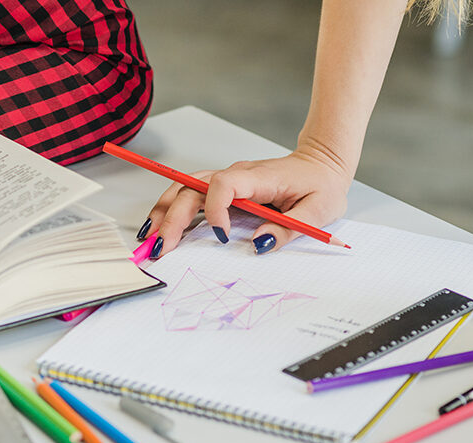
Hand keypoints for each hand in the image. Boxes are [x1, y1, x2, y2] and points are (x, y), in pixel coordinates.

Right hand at [139, 145, 351, 257]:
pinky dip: (171, 210)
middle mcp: (237, 175)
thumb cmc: (321, 185)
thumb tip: (260, 246)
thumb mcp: (318, 211)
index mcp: (259, 178)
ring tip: (150, 239)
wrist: (322, 164)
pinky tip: (158, 228)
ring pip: (184, 189)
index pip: (224, 184)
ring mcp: (227, 180)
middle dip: (173, 219)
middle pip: (192, 189)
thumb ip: (289, 229)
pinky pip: (190, 195)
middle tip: (161, 248)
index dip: (215, 209)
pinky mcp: (223, 189)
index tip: (221, 236)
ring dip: (164, 213)